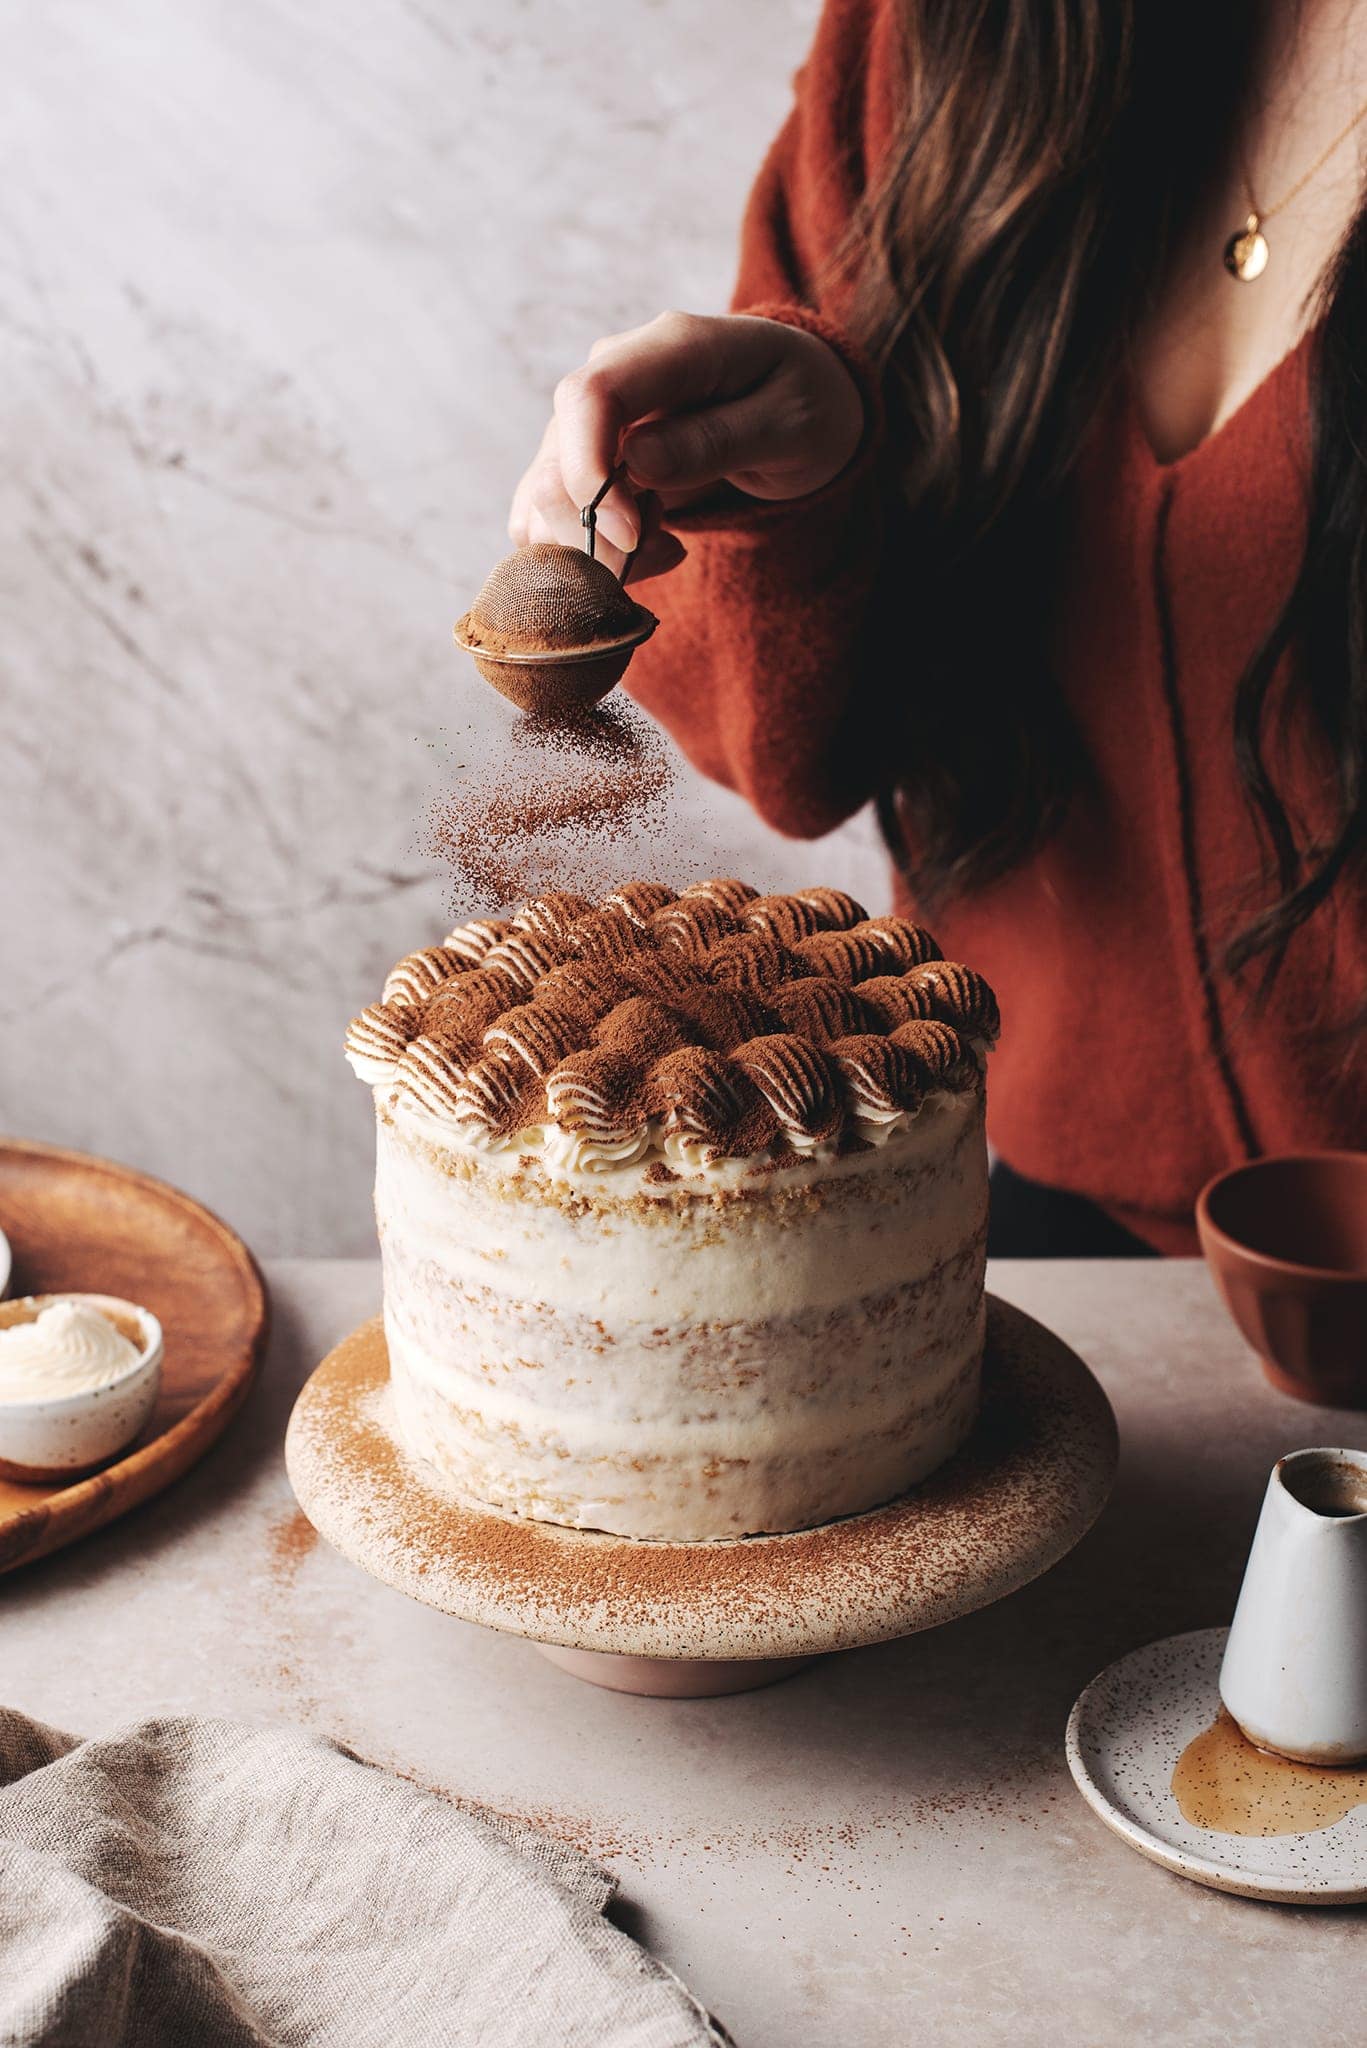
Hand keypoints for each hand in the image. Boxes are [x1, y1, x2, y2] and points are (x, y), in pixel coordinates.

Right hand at [509, 311, 864, 579]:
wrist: (797, 400)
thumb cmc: (804, 403)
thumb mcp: (791, 424)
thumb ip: (716, 440)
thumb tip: (635, 461)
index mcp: (671, 347)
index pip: (590, 397)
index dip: (589, 473)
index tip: (629, 535)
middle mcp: (614, 372)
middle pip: (553, 459)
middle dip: (596, 532)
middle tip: (667, 552)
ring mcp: (591, 417)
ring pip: (544, 496)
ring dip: (596, 548)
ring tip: (668, 547)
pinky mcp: (582, 456)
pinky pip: (551, 512)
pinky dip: (589, 549)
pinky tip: (645, 546)